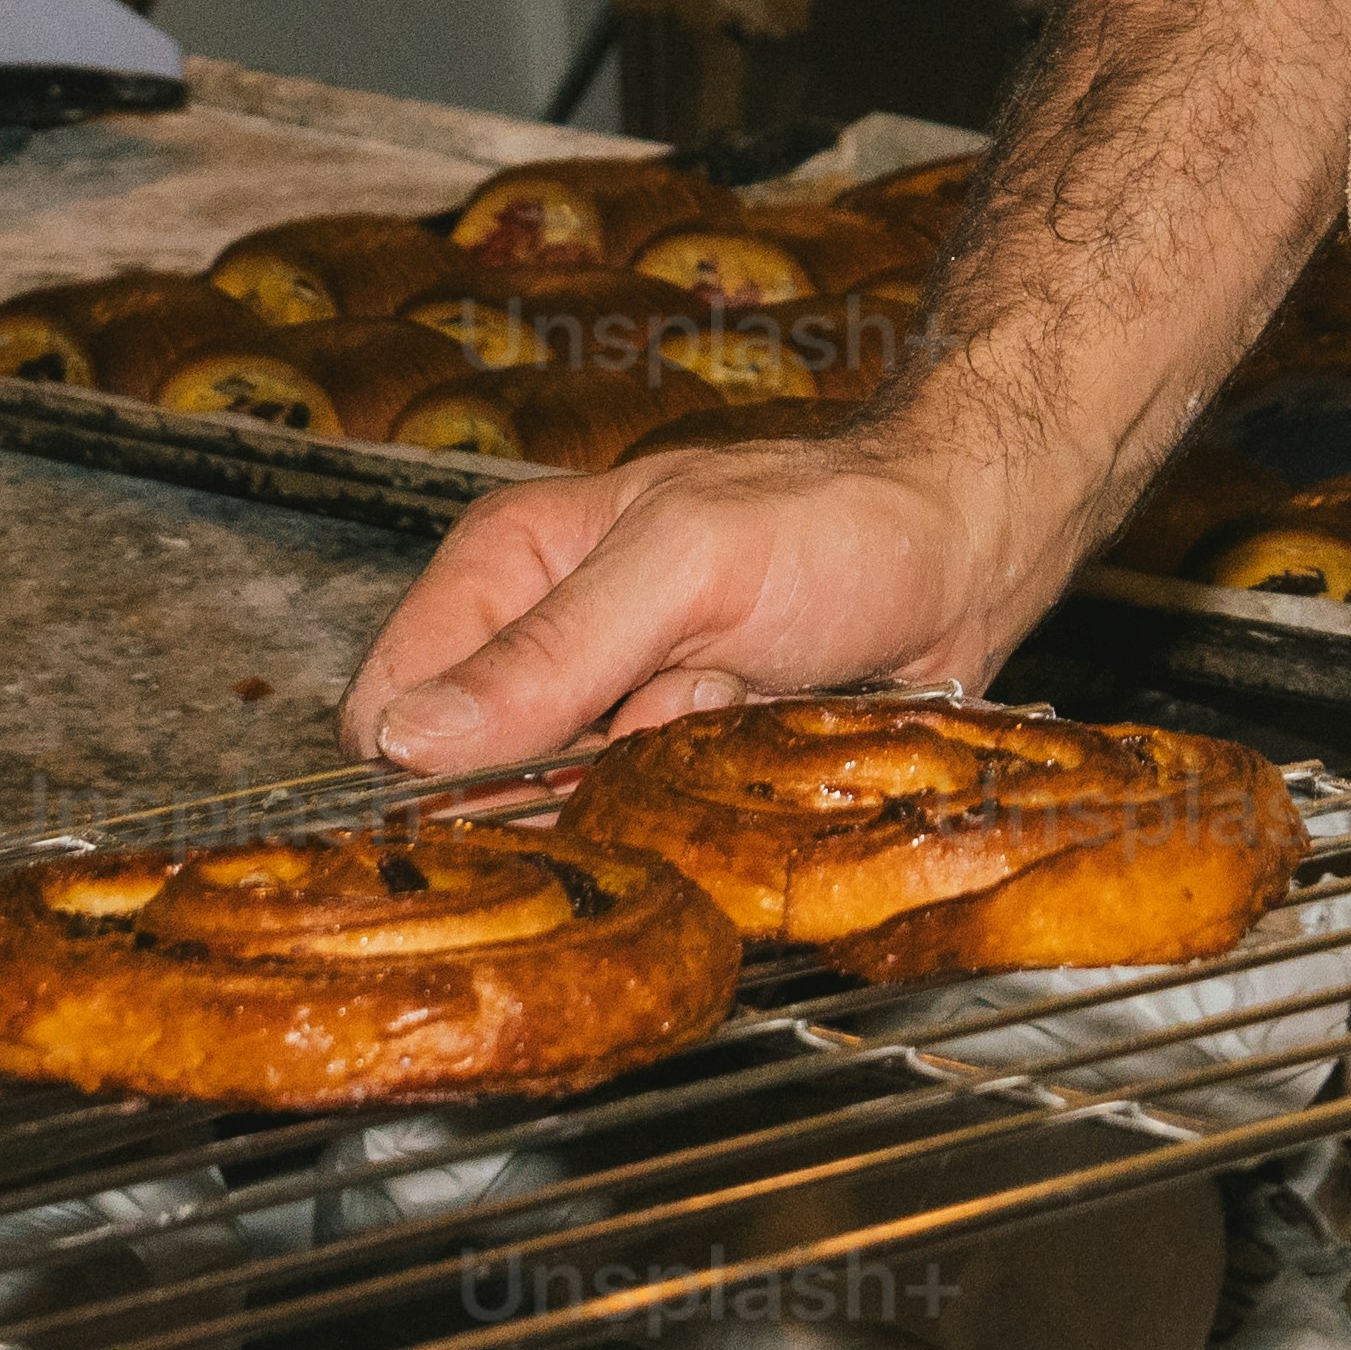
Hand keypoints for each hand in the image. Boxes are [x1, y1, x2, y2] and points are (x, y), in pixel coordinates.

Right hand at [349, 419, 1051, 772]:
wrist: (961, 555)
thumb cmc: (831, 524)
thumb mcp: (682, 567)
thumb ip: (549, 652)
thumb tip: (409, 743)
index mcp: (502, 568)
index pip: (389, 709)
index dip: (447, 761)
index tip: (554, 750)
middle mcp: (537, 644)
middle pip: (480, 782)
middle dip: (580, 769)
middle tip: (681, 694)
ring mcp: (607, 710)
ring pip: (572, 812)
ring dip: (655, 780)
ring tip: (732, 691)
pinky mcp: (667, 762)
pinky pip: (646, 824)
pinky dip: (703, 796)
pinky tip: (760, 722)